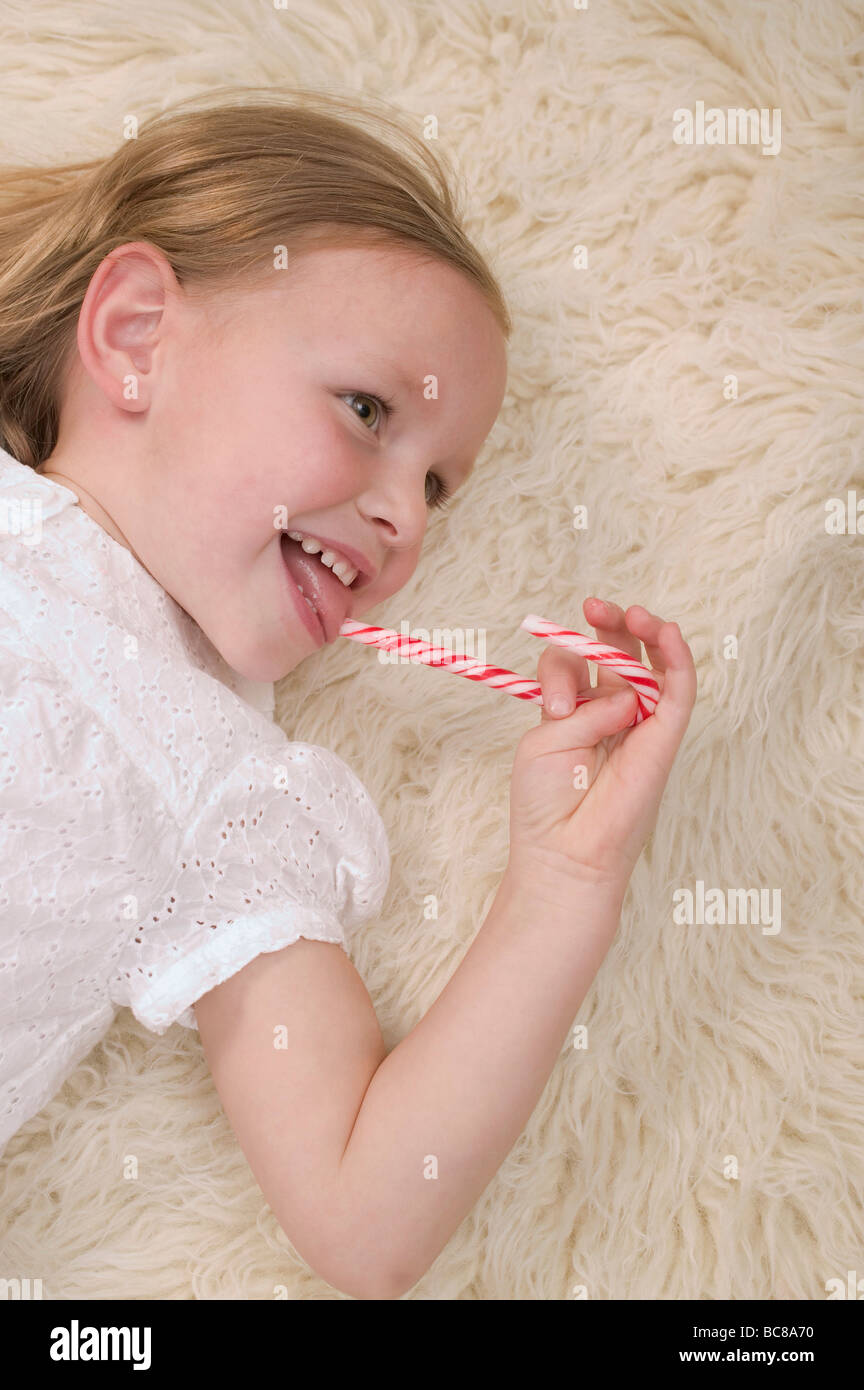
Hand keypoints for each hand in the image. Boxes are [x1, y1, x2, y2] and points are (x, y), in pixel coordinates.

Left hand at [506, 598, 696, 894]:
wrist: (565, 851)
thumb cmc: (546, 803)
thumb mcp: (546, 739)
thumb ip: (582, 706)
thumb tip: (624, 695)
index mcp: (578, 714)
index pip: (578, 666)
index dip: (566, 656)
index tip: (555, 663)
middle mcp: (613, 715)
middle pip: (621, 655)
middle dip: (612, 625)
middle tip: (595, 606)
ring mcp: (642, 726)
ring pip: (656, 666)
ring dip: (649, 632)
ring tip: (633, 615)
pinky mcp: (666, 739)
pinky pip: (680, 691)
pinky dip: (677, 658)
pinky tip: (666, 632)